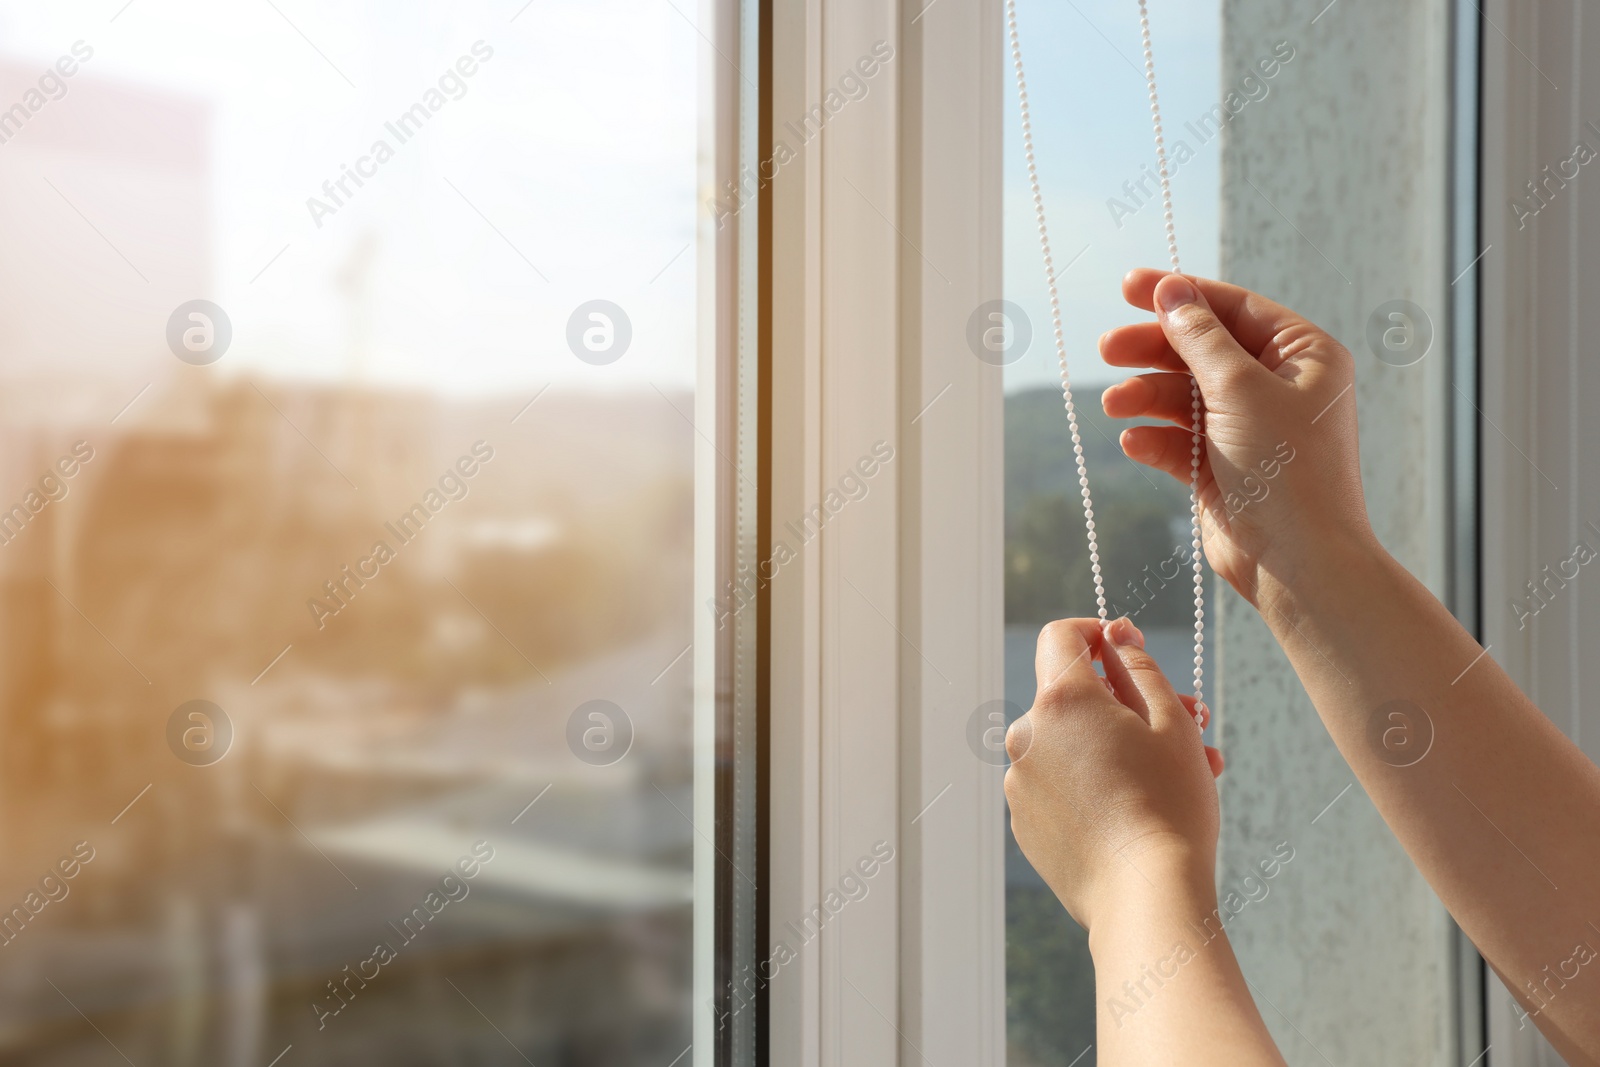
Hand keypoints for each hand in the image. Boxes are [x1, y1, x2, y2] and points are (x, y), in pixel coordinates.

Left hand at [1005, 616, 1221, 930]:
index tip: (1130, 651)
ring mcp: (1020, 782)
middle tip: (1189, 722)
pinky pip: (1058, 784)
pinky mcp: (1024, 823)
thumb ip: (1138, 665)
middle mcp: (1027, 736)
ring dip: (1117, 745)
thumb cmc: (1169, 804)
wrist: (1146, 896)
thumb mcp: (1170, 721)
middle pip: (1073, 696)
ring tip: (1177, 775)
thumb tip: (1114, 631)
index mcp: (1060, 700)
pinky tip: (1138, 808)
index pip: (1062, 636)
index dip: (1097, 634)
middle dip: (1127, 701)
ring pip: (1069, 744)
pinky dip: (1092, 783)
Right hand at [1099, 270, 1374, 605]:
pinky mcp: (1219, 468)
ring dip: (1146, 396)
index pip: (1232, 309)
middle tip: (1106, 350)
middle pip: (1200, 350)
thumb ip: (1199, 337)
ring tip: (1115, 406)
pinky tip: (1135, 443)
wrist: (1296, 562)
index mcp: (1302, 356)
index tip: (1128, 287)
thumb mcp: (1240, 388)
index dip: (1180, 295)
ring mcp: (1246, 429)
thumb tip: (1171, 291)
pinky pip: (1177, 440)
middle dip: (1152, 350)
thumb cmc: (1287, 470)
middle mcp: (1276, 387)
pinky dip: (1155, 438)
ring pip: (1182, 395)